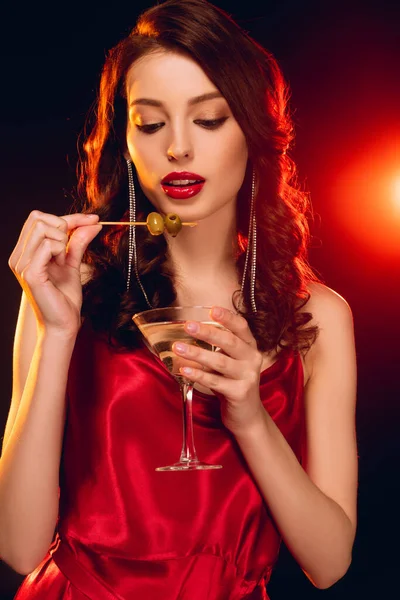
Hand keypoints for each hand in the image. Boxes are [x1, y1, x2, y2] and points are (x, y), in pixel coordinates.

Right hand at [8, 210, 101, 336]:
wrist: (63, 323)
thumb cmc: (65, 297)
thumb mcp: (73, 263)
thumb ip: (78, 241)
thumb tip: (93, 222)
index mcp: (25, 252)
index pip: (40, 218)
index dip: (70, 217)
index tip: (93, 220)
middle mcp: (19, 255)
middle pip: (38, 218)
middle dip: (63, 226)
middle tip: (71, 249)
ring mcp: (22, 263)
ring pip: (42, 227)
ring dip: (61, 239)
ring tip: (64, 260)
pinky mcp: (30, 273)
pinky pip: (46, 245)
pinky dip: (60, 249)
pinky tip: (62, 264)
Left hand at [172, 306, 264, 435]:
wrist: (247, 415)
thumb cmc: (233, 383)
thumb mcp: (231, 362)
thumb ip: (219, 348)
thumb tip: (191, 331)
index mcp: (250, 347)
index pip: (242, 327)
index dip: (228, 317)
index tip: (212, 310)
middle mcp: (252, 359)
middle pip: (229, 342)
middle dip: (207, 332)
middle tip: (187, 325)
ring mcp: (248, 377)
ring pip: (220, 362)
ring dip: (197, 353)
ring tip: (178, 348)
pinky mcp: (239, 393)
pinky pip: (215, 381)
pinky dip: (199, 375)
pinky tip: (185, 370)